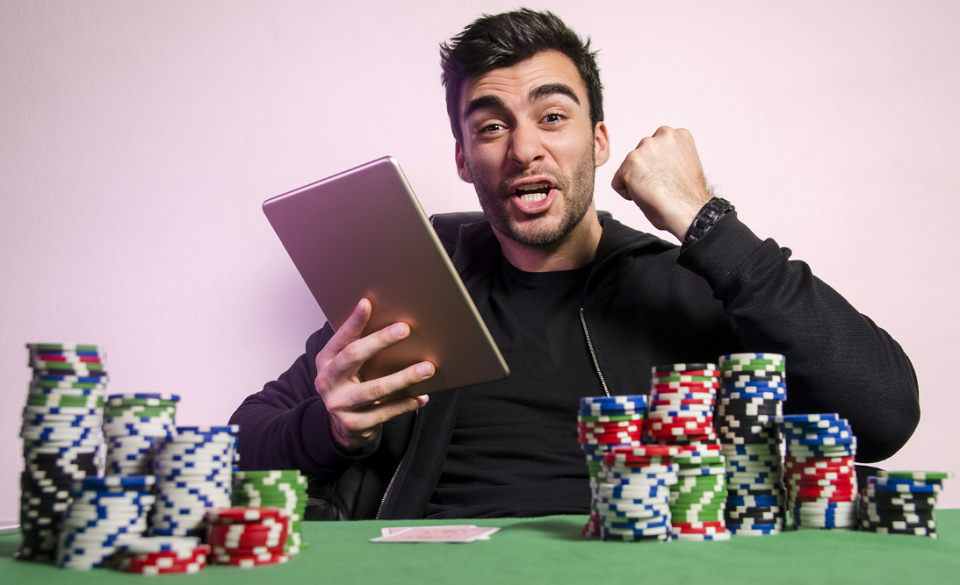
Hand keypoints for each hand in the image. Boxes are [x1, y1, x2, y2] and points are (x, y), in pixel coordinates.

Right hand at [314, 298, 433, 451]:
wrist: (342, 428)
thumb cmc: (351, 386)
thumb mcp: (348, 367)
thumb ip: (360, 348)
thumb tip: (394, 322)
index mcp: (325, 361)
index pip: (341, 338)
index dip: (353, 321)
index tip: (367, 303)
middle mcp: (327, 382)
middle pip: (353, 357)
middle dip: (380, 341)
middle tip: (405, 329)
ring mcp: (339, 405)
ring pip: (375, 390)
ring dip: (404, 377)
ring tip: (427, 367)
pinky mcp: (354, 425)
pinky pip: (385, 412)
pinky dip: (406, 403)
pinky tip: (422, 396)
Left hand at [611, 126, 712, 241]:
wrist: (689, 212)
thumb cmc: (688, 196)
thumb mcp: (684, 163)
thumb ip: (668, 156)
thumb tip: (654, 161)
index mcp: (676, 135)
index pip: (652, 150)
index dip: (658, 169)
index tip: (669, 178)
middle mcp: (661, 135)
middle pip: (639, 156)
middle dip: (645, 172)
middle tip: (661, 186)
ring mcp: (645, 147)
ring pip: (628, 168)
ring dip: (636, 181)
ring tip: (655, 191)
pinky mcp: (631, 162)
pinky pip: (617, 182)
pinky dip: (627, 193)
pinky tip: (645, 196)